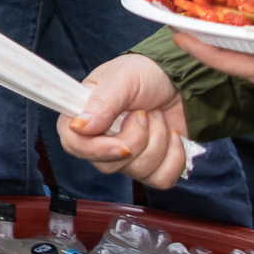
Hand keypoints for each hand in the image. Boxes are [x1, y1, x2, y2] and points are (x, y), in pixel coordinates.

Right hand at [57, 54, 193, 185]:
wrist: (180, 81)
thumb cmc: (144, 74)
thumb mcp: (121, 80)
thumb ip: (101, 104)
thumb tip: (77, 127)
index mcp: (84, 116)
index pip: (74, 145)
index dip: (96, 150)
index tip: (122, 144)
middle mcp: (101, 140)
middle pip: (108, 165)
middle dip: (137, 141)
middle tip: (144, 113)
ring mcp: (127, 156)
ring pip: (138, 172)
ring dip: (158, 141)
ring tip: (159, 117)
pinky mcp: (152, 166)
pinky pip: (162, 179)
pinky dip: (174, 157)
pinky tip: (173, 136)